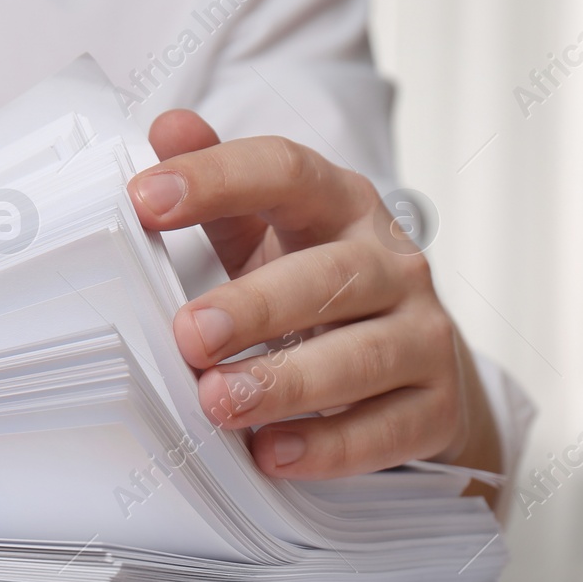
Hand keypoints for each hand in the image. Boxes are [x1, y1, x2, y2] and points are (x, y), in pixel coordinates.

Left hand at [127, 110, 500, 487]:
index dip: (217, 179)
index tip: (144, 200)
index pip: (287, 172)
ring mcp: (424, 335)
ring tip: (220, 402)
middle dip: (256, 306)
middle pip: (329, 276)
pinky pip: (387, 428)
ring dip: (287, 382)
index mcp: (343, 205)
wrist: (419, 371)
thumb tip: (168, 128)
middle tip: (189, 335)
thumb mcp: (272, 237)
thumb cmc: (323, 294)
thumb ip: (222, 193)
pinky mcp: (438, 406)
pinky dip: (330, 446)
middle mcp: (394, 263)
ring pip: (363, 356)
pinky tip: (273, 454)